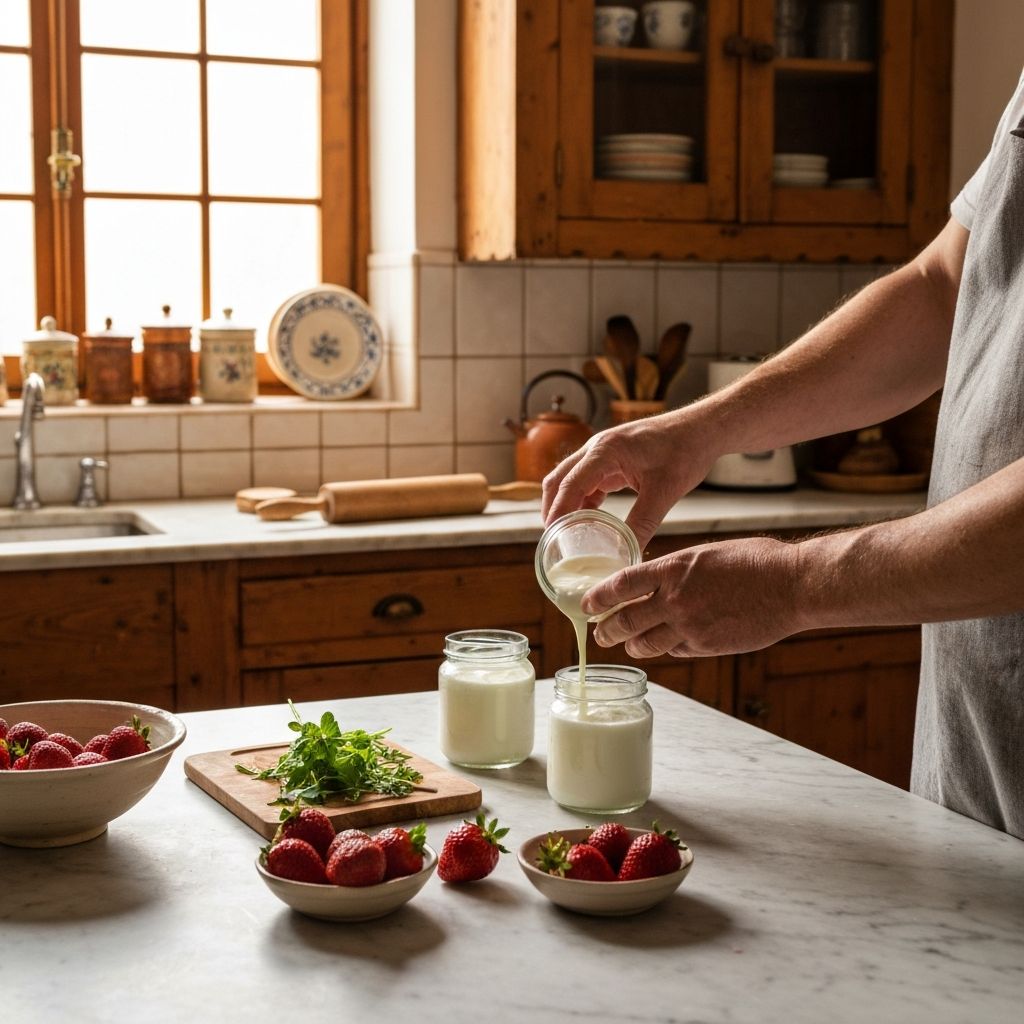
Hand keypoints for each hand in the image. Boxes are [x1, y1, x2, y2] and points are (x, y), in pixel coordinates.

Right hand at [542, 410, 715, 547]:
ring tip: (566, 534)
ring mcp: (602, 452)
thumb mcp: (664, 492)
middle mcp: (597, 447)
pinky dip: (583, 500)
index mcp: (606, 450)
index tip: (551, 535)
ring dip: (566, 504)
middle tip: (552, 538)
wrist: (701, 429)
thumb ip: (643, 524)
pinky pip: (588, 481)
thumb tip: (627, 553)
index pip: (569, 483)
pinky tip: (589, 521)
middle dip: (552, 508)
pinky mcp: (612, 459)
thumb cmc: (685, 451)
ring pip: (570, 479)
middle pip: (559, 479)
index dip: (557, 510)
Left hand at [583, 537, 805, 657]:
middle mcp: (675, 599)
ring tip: (627, 644)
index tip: (586, 603)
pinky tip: (667, 645)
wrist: (790, 585)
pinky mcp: (707, 646)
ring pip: (645, 643)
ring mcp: (690, 626)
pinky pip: (675, 651)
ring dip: (632, 645)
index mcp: (673, 568)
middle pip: (624, 620)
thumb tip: (655, 584)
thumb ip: (676, 571)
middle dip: (607, 629)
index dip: (597, 596)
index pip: (620, 584)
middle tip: (601, 633)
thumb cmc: (754, 562)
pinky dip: (667, 649)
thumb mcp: (705, 555)